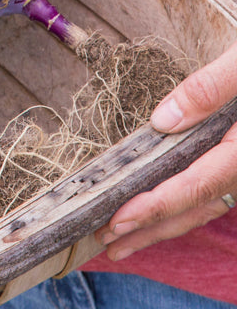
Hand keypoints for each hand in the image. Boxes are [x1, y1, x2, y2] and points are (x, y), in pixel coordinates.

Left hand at [96, 42, 236, 259]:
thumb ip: (209, 89)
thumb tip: (163, 120)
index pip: (195, 185)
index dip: (155, 206)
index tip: (119, 219)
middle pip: (194, 207)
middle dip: (150, 229)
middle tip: (107, 241)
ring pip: (202, 205)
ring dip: (162, 224)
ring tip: (122, 238)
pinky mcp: (234, 156)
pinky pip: (208, 191)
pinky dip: (180, 206)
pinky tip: (157, 211)